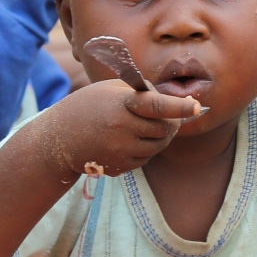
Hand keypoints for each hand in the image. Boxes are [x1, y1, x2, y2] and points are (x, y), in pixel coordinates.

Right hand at [43, 79, 202, 180]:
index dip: (178, 107)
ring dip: (159, 136)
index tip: (196, 107)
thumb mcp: (110, 89)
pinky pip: (146, 159)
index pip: (155, 106)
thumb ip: (142, 92)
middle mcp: (121, 129)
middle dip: (171, 122)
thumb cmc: (89, 106)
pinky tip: (127, 140)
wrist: (59, 139)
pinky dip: (145, 149)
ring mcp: (120, 151)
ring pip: (159, 146)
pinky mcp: (119, 167)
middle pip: (164, 129)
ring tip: (143, 125)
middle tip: (170, 115)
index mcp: (119, 104)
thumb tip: (176, 102)